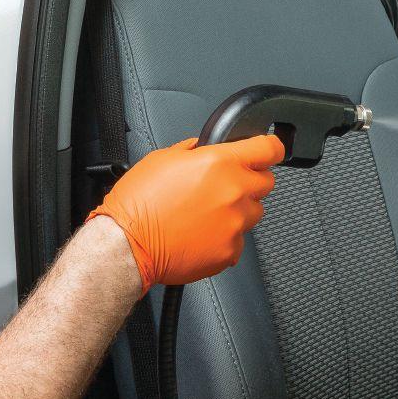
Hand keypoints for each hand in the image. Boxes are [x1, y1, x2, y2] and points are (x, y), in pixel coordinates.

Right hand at [89, 135, 282, 292]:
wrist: (126, 245)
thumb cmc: (137, 204)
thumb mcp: (161, 159)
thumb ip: (192, 150)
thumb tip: (201, 148)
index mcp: (219, 164)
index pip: (268, 149)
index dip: (270, 147)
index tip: (269, 150)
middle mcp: (233, 193)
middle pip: (265, 182)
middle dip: (249, 180)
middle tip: (221, 187)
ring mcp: (234, 224)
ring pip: (253, 213)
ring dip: (236, 210)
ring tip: (204, 214)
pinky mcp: (229, 251)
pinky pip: (238, 240)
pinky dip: (223, 236)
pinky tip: (199, 233)